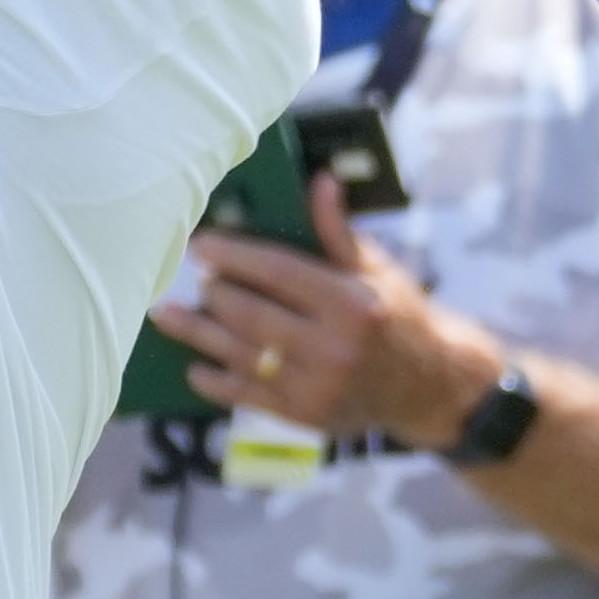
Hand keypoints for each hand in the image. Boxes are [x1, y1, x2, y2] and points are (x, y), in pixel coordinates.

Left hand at [155, 217, 489, 445]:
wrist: (430, 387)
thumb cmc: (400, 318)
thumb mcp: (379, 271)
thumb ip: (340, 232)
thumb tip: (320, 182)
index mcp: (353, 304)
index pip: (279, 272)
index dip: (234, 256)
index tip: (202, 245)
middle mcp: (334, 348)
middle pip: (251, 314)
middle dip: (214, 294)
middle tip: (194, 280)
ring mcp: (317, 387)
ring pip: (241, 355)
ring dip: (198, 334)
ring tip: (167, 316)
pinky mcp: (306, 416)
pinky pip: (247, 397)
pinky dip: (216, 381)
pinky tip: (196, 366)